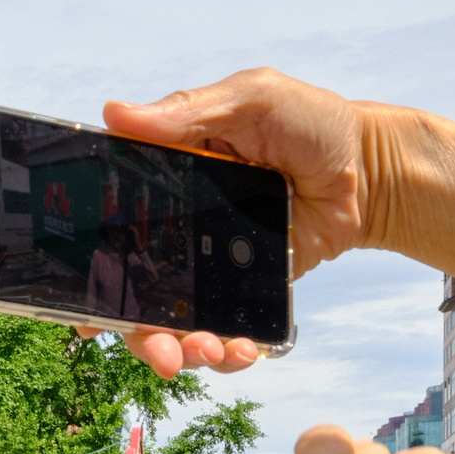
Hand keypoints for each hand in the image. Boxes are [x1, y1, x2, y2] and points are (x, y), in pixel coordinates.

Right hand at [83, 70, 382, 378]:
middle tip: (162, 352)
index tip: (83, 311)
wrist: (371, 170)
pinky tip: (239, 352)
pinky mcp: (247, 290)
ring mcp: (211, 265)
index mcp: (164, 180)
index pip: (111, 228)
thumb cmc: (312, 124)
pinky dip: (227, 352)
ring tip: (207, 352)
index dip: (90, 272)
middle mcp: (178, 228)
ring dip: (182, 348)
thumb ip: (186, 112)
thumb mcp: (249, 101)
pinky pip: (225, 329)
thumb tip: (115, 114)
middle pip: (137, 292)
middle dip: (140, 333)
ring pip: (177, 321)